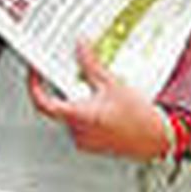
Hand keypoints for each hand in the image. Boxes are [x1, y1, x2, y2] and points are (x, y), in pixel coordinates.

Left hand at [27, 42, 172, 160]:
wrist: (156, 139)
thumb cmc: (139, 119)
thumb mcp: (112, 84)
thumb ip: (90, 64)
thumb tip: (80, 47)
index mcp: (78, 116)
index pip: (43, 102)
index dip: (34, 85)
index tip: (35, 72)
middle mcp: (77, 131)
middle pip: (58, 105)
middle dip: (66, 88)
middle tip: (75, 75)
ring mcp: (84, 140)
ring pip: (70, 114)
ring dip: (78, 100)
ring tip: (97, 92)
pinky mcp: (92, 143)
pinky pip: (81, 124)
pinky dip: (87, 112)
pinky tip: (104, 105)